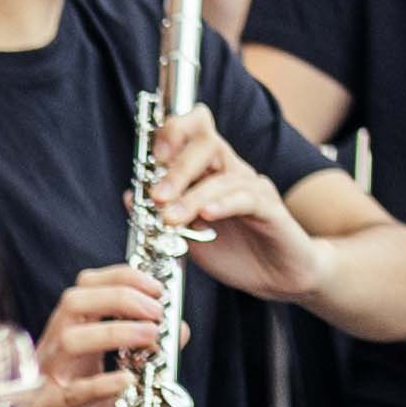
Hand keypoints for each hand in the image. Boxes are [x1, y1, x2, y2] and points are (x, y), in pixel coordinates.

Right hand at [0, 261, 167, 406]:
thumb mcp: (120, 390)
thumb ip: (146, 360)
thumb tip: (180, 328)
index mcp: (68, 341)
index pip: (86, 289)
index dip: (121, 278)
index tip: (158, 285)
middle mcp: (51, 354)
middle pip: (75, 302)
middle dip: (120, 296)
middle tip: (157, 310)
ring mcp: (41, 383)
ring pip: (69, 339)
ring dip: (115, 331)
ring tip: (151, 338)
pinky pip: (67, 395)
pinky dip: (100, 384)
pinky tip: (128, 382)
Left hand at [154, 108, 319, 304]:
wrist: (276, 278)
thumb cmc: (236, 251)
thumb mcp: (188, 234)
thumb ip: (162, 213)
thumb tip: (129, 195)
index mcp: (211, 169)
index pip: (196, 128)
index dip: (174, 131)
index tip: (152, 157)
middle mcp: (232, 170)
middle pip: (207, 144)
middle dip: (176, 168)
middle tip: (156, 196)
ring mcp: (253, 187)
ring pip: (221, 177)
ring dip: (191, 197)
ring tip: (170, 219)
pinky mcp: (270, 209)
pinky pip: (246, 199)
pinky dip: (223, 205)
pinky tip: (206, 216)